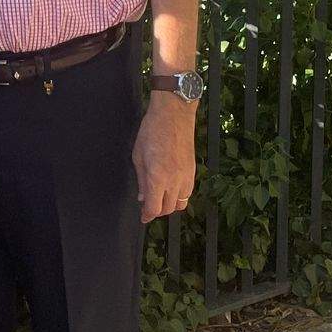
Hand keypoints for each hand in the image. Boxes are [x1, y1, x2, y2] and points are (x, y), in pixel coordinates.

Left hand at [133, 93, 196, 222]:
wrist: (174, 115)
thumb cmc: (152, 131)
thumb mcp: (138, 156)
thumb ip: (141, 180)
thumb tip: (142, 197)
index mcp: (157, 178)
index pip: (154, 208)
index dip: (147, 216)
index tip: (143, 217)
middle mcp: (174, 181)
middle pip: (168, 209)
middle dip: (157, 211)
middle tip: (148, 206)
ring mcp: (186, 176)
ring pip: (181, 203)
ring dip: (169, 205)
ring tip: (160, 198)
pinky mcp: (193, 171)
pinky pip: (188, 193)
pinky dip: (179, 196)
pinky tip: (171, 189)